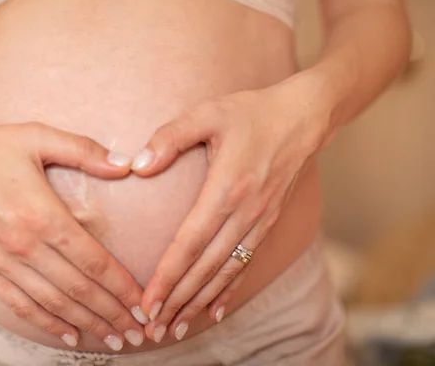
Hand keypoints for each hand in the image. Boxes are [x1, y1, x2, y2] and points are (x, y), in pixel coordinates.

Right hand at [0, 120, 146, 349]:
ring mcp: (1, 262)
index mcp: (41, 214)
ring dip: (87, 324)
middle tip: (140, 332)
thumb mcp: (35, 136)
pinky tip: (70, 335)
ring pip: (53, 303)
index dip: (122, 286)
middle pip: (78, 289)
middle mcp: (23, 245)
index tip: (144, 303)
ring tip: (115, 339)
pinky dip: (47, 323)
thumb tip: (126, 163)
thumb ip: (83, 150)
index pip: (92, 261)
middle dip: (113, 314)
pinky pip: (21, 305)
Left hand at [130, 83, 329, 341]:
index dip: (167, 276)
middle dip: (178, 300)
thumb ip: (170, 138)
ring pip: (225, 272)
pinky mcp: (267, 223)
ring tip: (177, 327)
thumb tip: (138, 166)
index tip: (147, 302)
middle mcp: (245, 213)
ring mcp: (259, 221)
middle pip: (206, 267)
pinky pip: (246, 263)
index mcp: (227, 188)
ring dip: (200, 302)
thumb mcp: (207, 114)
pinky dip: (229, 289)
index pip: (190, 243)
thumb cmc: (251, 112)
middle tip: (153, 328)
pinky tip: (216, 310)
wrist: (302, 117)